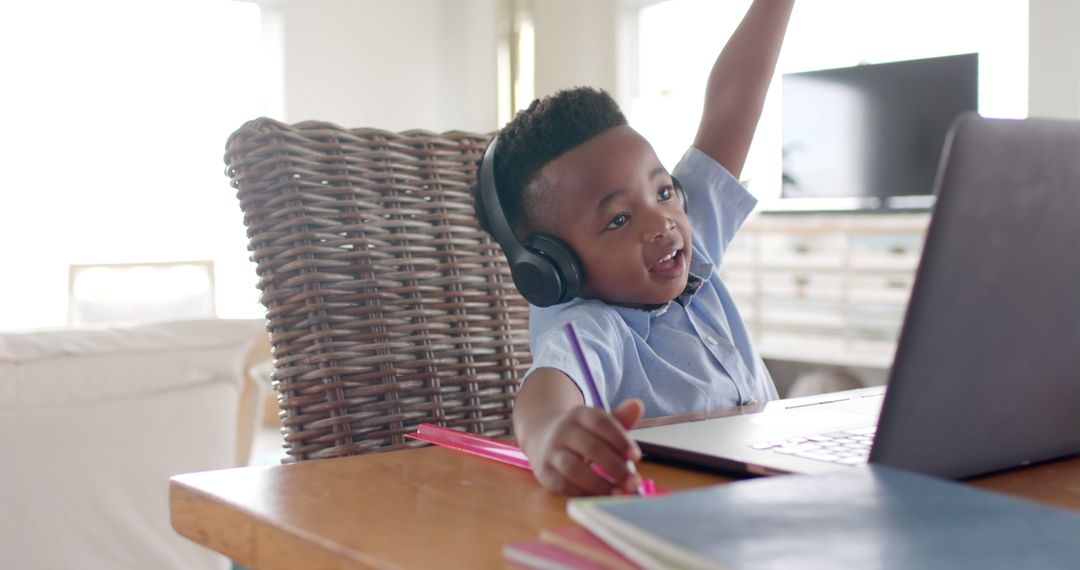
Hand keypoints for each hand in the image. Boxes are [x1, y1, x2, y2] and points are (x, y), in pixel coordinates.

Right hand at [522, 399, 644, 495]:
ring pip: (573, 468)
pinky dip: (582, 493)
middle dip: (615, 467)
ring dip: (599, 484)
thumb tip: (638, 405)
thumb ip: (620, 418)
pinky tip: (598, 497)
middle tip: (633, 482)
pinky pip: (561, 485)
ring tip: (618, 493)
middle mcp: (563, 431)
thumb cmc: (582, 434)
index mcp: (580, 414)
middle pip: (590, 447)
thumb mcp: (599, 423)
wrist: (543, 437)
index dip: (619, 439)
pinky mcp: (543, 472)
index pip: (600, 423)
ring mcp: (550, 451)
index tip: (636, 456)